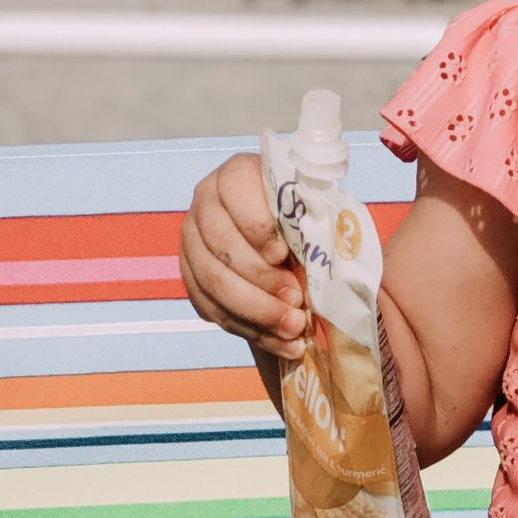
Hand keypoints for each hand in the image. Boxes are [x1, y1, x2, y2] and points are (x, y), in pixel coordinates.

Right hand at [179, 153, 305, 359]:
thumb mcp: (318, 210)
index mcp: (236, 174)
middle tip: (297, 301)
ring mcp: (192, 242)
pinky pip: (211, 309)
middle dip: (261, 281)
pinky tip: (281, 343)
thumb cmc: (308, 221)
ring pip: (213, 283)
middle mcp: (205, 203)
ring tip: (293, 328)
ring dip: (256, 312)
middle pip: (221, 246)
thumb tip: (325, 252)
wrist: (289, 244)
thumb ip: (317, 221)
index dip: (256, 225)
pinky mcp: (192, 277)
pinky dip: (249, 330)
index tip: (283, 253)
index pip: (235, 191)